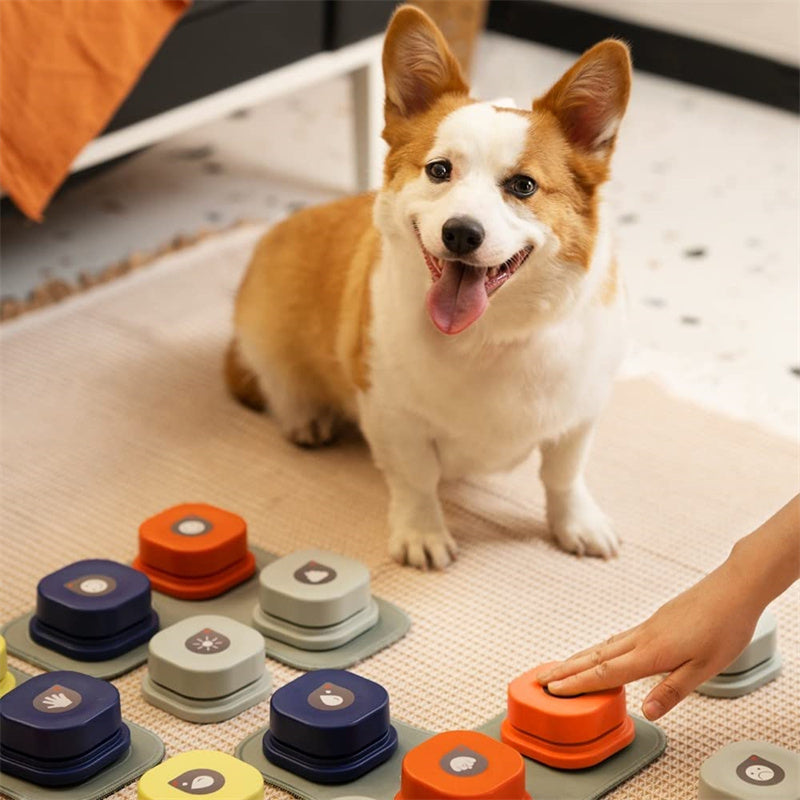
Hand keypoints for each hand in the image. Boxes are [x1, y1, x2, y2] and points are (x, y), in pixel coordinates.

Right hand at [536, 560, 762, 719]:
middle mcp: (642, 637)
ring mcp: (646, 627)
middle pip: (595, 656)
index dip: (578, 683)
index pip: (606, 672)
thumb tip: (645, 711)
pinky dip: (599, 649)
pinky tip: (600, 653)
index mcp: (652, 652)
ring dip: (579, 658)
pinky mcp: (654, 621)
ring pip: (604, 645)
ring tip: (561, 668)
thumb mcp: (705, 668)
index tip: (554, 690)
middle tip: (541, 679)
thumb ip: (672, 690)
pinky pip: (617, 638)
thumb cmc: (724, 628)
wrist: (733, 588)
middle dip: (566, 669)